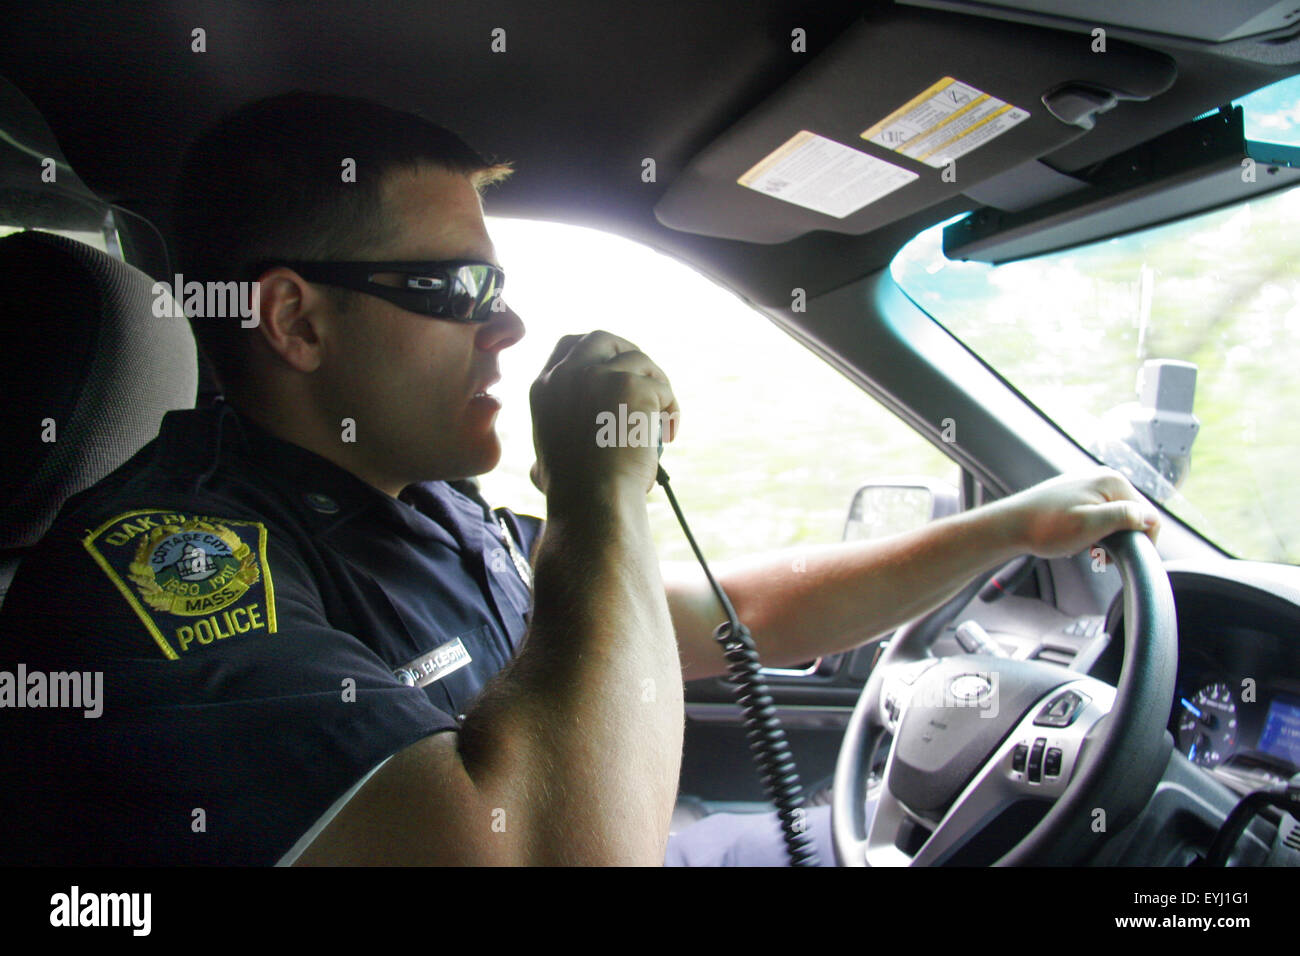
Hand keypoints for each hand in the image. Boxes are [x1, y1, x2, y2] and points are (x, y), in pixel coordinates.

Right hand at [529, 330, 679, 500]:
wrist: (593, 502)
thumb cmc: (573, 494)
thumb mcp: (545, 458)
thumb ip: (554, 443)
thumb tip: (541, 468)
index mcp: (545, 387)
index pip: (570, 346)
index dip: (597, 353)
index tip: (615, 370)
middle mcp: (568, 373)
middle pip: (604, 339)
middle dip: (628, 353)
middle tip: (646, 381)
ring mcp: (600, 375)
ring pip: (640, 362)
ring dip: (656, 385)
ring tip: (661, 419)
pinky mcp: (632, 385)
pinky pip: (662, 388)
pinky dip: (670, 408)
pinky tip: (668, 432)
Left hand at [990, 467, 1161, 559]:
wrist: (1011, 525)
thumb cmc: (1045, 527)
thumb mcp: (1089, 525)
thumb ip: (1123, 518)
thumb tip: (1151, 518)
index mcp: (1113, 482)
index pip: (1149, 517)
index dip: (1140, 542)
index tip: (1116, 557)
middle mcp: (1105, 478)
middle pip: (1133, 518)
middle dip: (1120, 540)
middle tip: (1095, 553)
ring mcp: (1091, 486)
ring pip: (1116, 520)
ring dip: (1106, 539)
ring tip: (1085, 547)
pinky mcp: (1079, 496)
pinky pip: (1101, 517)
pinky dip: (1094, 533)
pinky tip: (1078, 541)